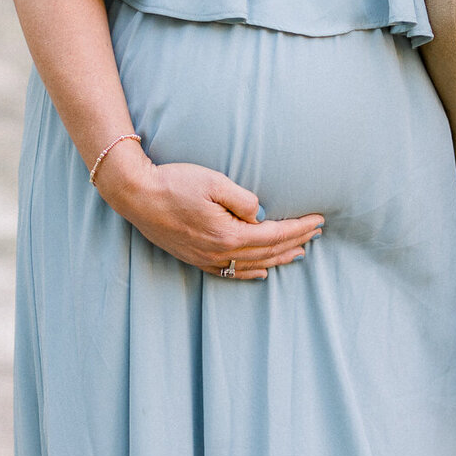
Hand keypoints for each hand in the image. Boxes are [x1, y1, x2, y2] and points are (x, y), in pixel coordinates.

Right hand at [96, 147, 322, 279]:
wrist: (136, 195)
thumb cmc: (175, 182)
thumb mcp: (214, 182)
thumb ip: (244, 200)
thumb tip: (263, 215)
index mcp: (228, 234)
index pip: (275, 235)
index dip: (300, 228)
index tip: (319, 220)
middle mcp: (219, 253)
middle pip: (268, 253)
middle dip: (296, 242)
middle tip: (318, 234)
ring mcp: (206, 259)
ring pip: (252, 265)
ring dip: (279, 259)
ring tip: (300, 252)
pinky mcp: (195, 259)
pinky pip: (230, 273)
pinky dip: (251, 272)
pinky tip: (263, 271)